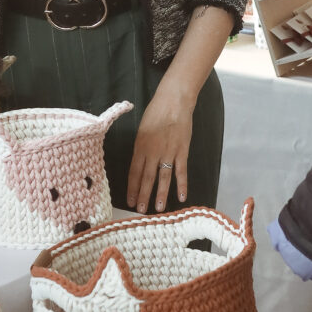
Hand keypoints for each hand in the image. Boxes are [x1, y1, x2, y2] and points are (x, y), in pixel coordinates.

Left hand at [126, 83, 194, 213]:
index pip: (134, 172)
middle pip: (147, 178)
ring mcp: (168, 153)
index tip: (130, 201)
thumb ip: (141, 147)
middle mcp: (153, 152)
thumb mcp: (142, 129)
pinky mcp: (182, 151)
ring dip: (160, 194)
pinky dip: (182, 185)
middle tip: (140, 211)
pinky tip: (182, 197)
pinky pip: (181, 171)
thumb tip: (139, 163)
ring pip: (163, 178)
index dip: (132, 188)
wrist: (174, 101)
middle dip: (143, 195)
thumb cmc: (156, 112)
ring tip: (158, 209)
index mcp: (140, 146)